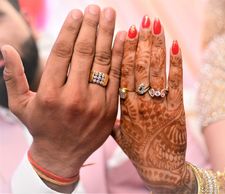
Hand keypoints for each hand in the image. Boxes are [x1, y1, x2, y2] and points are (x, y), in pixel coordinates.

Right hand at [2, 5, 124, 191]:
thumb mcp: (21, 105)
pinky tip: (122, 37)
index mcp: (49, 94)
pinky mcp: (110, 109)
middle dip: (91, 26)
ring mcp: (95, 104)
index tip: (77, 13)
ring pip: (103, 62)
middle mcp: (73, 97)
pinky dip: (120, 56)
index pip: (62, 53)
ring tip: (109, 14)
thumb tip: (5, 49)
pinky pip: (116, 77)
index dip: (70, 30)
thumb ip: (13, 77)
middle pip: (84, 53)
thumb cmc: (41, 127)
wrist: (62, 155)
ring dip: (107, 34)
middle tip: (95, 8)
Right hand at [113, 16, 195, 192]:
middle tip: (140, 21)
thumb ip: (113, 118)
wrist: (159, 167)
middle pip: (138, 66)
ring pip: (155, 70)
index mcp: (124, 106)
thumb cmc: (138, 150)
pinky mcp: (175, 109)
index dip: (124, 52)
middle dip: (140, 41)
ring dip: (155, 46)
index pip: (122, 73)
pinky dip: (175, 63)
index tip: (124, 34)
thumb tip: (104, 105)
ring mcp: (158, 104)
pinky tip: (174, 45)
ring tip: (154, 25)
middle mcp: (139, 102)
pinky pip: (175, 82)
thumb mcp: (120, 135)